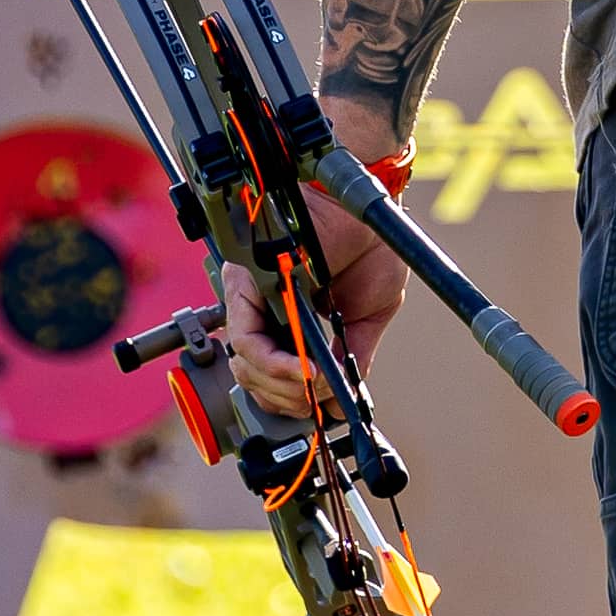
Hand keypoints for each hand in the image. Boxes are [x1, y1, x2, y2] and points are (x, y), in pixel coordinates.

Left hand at [225, 182, 410, 427]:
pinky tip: (306, 372)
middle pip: (254, 378)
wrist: (369, 206)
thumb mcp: (367, 316)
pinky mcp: (247, 285)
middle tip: (319, 401)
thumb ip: (351, 356)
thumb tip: (341, 402)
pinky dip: (275, 364)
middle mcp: (264, 309)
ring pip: (246, 364)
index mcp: (289, 319)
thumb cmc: (367, 246)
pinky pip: (246, 338)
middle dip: (291, 400)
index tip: (318, 409)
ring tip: (316, 386)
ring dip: (284, 387)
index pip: (271, 376)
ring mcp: (252, 298)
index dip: (292, 400)